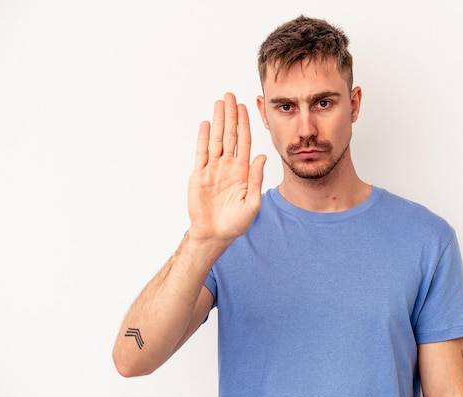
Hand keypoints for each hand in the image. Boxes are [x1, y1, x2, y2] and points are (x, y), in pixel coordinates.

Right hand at [187, 93, 265, 242]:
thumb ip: (256, 179)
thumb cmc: (235, 223)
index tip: (245, 107)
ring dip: (217, 121)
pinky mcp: (199, 175)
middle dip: (231, 115)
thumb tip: (263, 157)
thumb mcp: (252, 203)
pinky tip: (205, 124)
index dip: (244, 124)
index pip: (244, 142)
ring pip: (215, 139)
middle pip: (230, 135)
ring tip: (219, 103)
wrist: (214, 234)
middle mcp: (228, 166)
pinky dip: (203, 138)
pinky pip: (201, 152)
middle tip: (230, 96)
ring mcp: (213, 169)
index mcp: (243, 171)